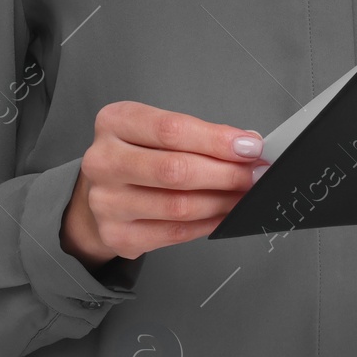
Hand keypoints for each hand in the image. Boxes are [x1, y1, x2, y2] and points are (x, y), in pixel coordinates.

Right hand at [61, 101, 267, 268]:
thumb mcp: (156, 129)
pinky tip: (223, 214)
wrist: (102, 190)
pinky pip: (174, 233)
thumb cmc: (137, 152)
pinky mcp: (117, 235)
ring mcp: (106, 201)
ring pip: (178, 206)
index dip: (216, 140)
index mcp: (114, 122)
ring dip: (221, 201)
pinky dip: (207, 224)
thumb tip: (247, 144)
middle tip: (253, 175)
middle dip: (225, 173)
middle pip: (175, 170)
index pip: (172, 129)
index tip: (250, 146)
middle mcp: (103, 161)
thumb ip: (198, 134)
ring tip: (243, 195)